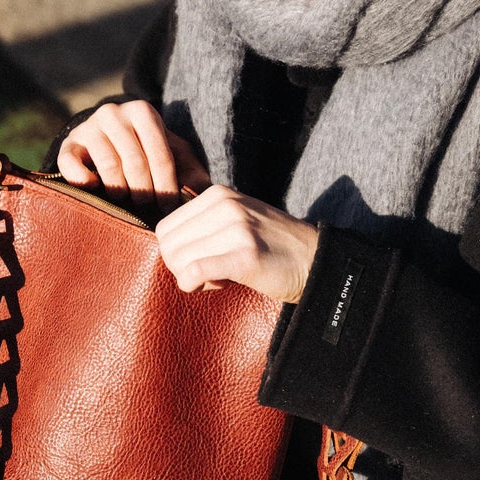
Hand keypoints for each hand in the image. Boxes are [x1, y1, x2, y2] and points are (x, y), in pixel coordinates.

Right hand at [57, 100, 209, 207]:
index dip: (167, 186)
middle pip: (134, 162)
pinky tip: (95, 189)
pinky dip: (83, 180)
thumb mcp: (173, 155)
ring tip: (128, 204)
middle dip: (145, 192)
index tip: (170, 210)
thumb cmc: (147, 152)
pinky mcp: (68, 144)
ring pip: (108, 165)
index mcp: (143, 112)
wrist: (107, 142)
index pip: (160, 154)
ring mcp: (88, 127)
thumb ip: (191, 171)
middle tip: (150, 211)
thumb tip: (207, 192)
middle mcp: (114, 113)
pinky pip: (71, 164)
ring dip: (120, 191)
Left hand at [155, 185, 319, 302]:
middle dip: (180, 266)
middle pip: (168, 245)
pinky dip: (193, 284)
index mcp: (218, 194)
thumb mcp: (236, 218)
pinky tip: (214, 285)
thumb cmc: (271, 246)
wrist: (314, 260)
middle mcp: (225, 206)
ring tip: (220, 276)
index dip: (176, 251)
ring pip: (178, 259)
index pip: (165, 228)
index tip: (202, 259)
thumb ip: (203, 223)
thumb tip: (166, 243)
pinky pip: (194, 271)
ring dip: (193, 277)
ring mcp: (236, 229)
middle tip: (209, 272)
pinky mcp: (245, 256)